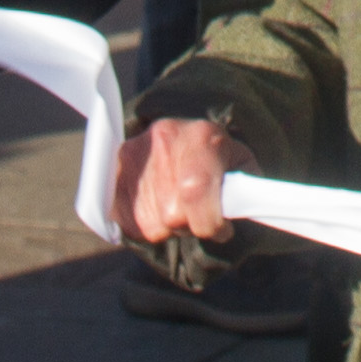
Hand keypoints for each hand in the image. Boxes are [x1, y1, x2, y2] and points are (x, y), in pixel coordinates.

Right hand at [115, 116, 256, 243]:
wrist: (174, 132)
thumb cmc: (213, 152)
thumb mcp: (237, 159)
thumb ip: (246, 185)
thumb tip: (246, 208)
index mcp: (201, 137)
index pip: (197, 192)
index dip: (212, 222)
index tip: (222, 229)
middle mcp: (163, 145)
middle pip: (176, 215)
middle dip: (192, 224)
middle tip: (200, 213)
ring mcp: (133, 161)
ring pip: (156, 225)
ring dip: (170, 225)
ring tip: (177, 201)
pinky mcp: (114, 178)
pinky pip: (134, 226)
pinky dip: (149, 223)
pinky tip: (158, 203)